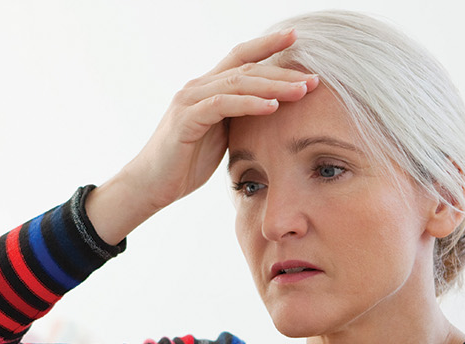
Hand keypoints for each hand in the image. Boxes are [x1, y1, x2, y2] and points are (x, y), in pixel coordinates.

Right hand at [85, 28, 320, 244]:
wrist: (150, 186)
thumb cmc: (185, 163)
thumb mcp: (220, 136)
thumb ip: (239, 118)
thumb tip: (271, 111)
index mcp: (207, 88)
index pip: (241, 58)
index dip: (268, 45)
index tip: (296, 37)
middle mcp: (198, 87)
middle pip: (245, 68)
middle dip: (281, 70)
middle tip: (314, 77)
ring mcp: (189, 101)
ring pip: (237, 83)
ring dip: (273, 86)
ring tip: (302, 90)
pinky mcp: (185, 120)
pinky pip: (222, 105)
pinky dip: (249, 104)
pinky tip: (271, 106)